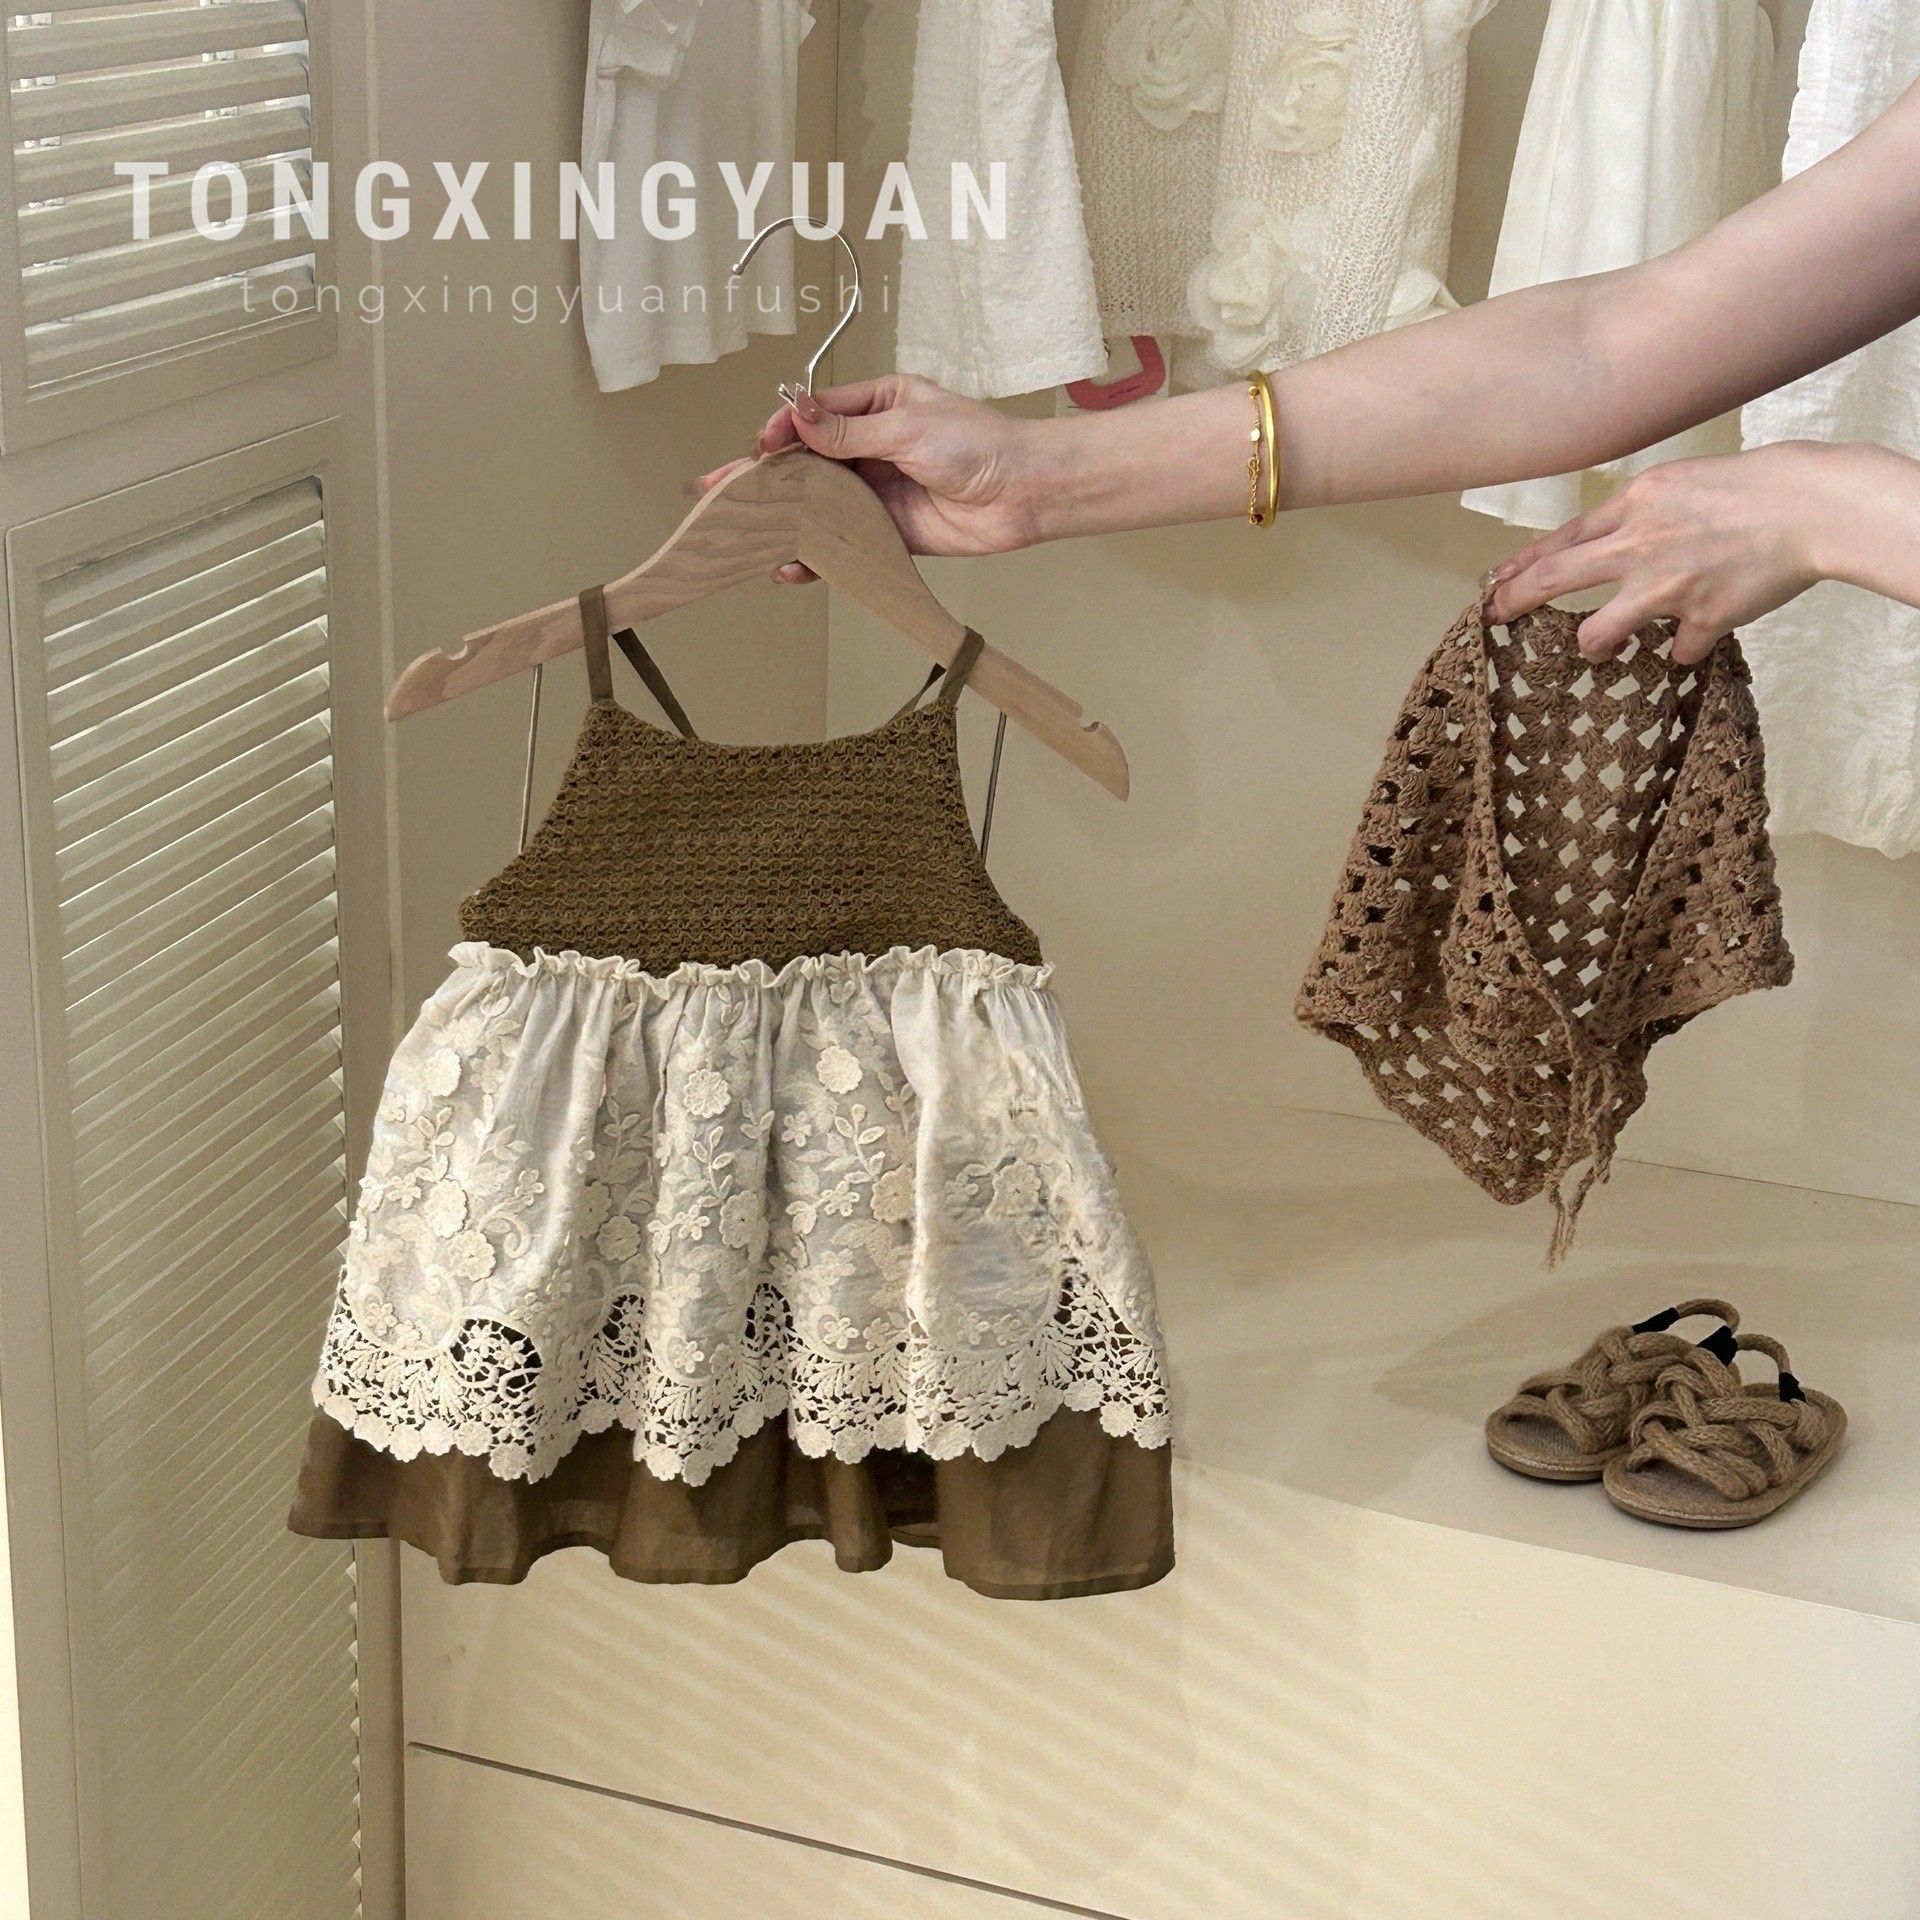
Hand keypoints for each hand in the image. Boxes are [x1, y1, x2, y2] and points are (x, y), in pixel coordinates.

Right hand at [691, 374, 1042, 583]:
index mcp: (878, 406)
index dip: (783, 430)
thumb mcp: (907, 427)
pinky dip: (817, 555)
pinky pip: (843, 541)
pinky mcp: (888, 531)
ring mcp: (877, 490)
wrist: (1024, 493)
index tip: (760, 447)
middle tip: (720, 492)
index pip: (814, 416)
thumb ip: (849, 433)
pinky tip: (789, 566)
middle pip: (807, 462)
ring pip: (819, 503)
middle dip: (765, 476)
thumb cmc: (978, 444)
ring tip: (744, 533)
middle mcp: (872, 447)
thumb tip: (796, 418)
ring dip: (785, 519)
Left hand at [1484, 443, 1844, 663]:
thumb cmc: (1754, 486)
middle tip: (1497, 618)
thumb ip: (1641, 512)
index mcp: (1635, 505)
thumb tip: (1611, 540)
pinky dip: (1686, 646)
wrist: (1811, 505)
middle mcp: (1640, 546)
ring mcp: (1668, 587)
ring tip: (1602, 646)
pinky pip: (1677, 652)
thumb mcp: (1681, 481)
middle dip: (1516, 602)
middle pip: (1555, 580)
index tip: (1496, 585)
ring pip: (1597, 634)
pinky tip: (1700, 634)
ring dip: (1594, 644)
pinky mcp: (1703, 619)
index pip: (1561, 540)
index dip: (1522, 565)